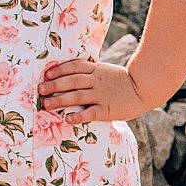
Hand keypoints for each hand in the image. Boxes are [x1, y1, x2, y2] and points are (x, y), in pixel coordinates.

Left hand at [38, 57, 153, 123]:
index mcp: (96, 69)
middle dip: (54, 85)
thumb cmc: (123, 81)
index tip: (47, 74)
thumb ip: (91, 71)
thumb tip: (72, 73)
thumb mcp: (106, 71)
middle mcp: (96, 81)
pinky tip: (67, 119)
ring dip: (60, 100)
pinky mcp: (107, 109)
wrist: (145, 88)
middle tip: (40, 90)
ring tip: (46, 105)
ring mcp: (101, 95)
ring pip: (77, 96)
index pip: (74, 66)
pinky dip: (78, 116)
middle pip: (71, 81)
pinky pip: (90, 113)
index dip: (60, 70)